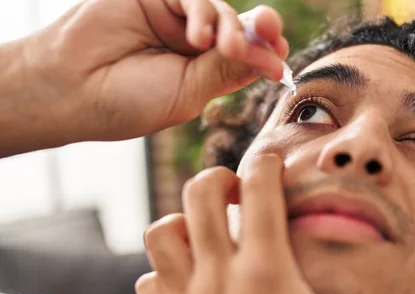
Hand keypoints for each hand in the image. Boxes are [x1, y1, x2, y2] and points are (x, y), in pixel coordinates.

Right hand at [6, 0, 287, 152]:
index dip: (267, 55)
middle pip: (241, 29)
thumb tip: (269, 52)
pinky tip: (198, 35)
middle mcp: (195, 44)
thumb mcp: (189, 93)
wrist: (74, 88)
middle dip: (261, 31)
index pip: (247, 58)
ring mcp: (176, 19)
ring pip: (221, 11)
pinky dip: (203, 12)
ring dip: (230, 26)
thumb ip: (225, 68)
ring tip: (219, 45)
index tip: (281, 61)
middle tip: (274, 35)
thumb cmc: (129, 101)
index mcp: (206, 73)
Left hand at [136, 155, 370, 293]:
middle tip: (232, 192)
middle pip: (200, 193)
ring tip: (203, 235)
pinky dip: (164, 274)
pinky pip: (148, 281)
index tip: (270, 164)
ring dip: (182, 222)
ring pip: (161, 231)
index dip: (266, 165)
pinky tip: (187, 287)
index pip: (261, 190)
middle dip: (217, 178)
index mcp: (269, 272)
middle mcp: (219, 278)